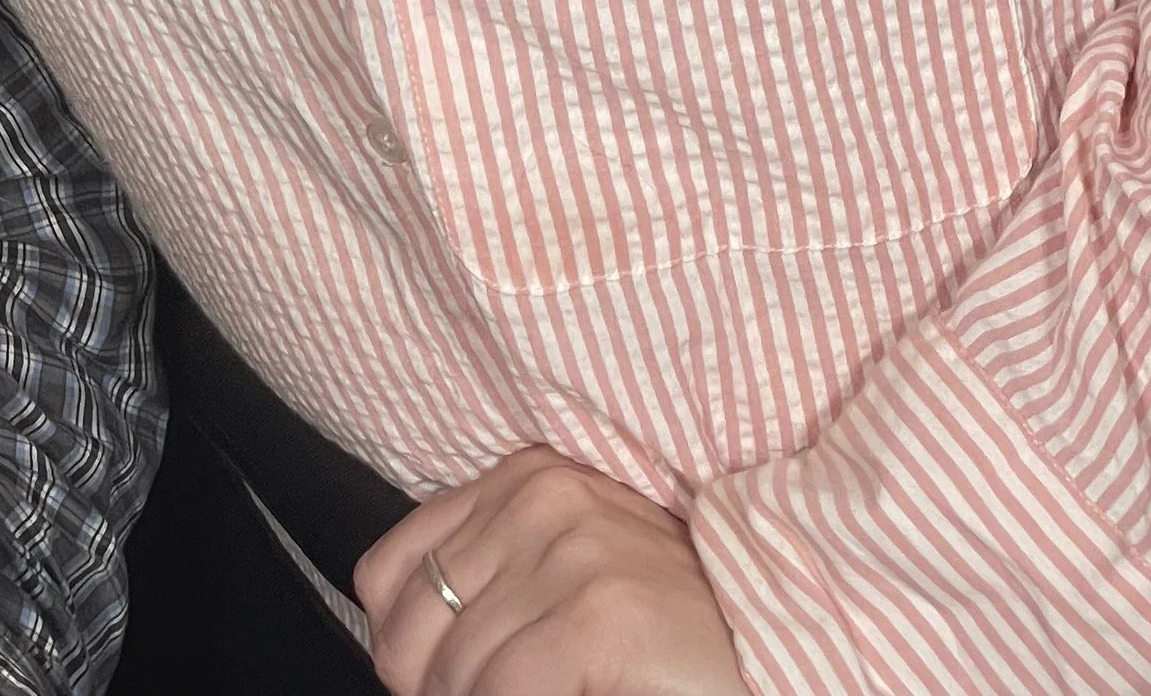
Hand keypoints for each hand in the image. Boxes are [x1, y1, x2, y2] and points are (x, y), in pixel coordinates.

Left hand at [355, 450, 747, 695]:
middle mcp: (543, 494)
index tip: (431, 688)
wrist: (761, 658)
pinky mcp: (600, 612)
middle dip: (432, 691)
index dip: (399, 650)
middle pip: (415, 628)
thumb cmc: (662, 632)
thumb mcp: (560, 578)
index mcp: (524, 477)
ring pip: (456, 670)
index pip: (389, 572)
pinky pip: (502, 690)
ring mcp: (575, 547)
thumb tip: (392, 648)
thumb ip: (486, 580)